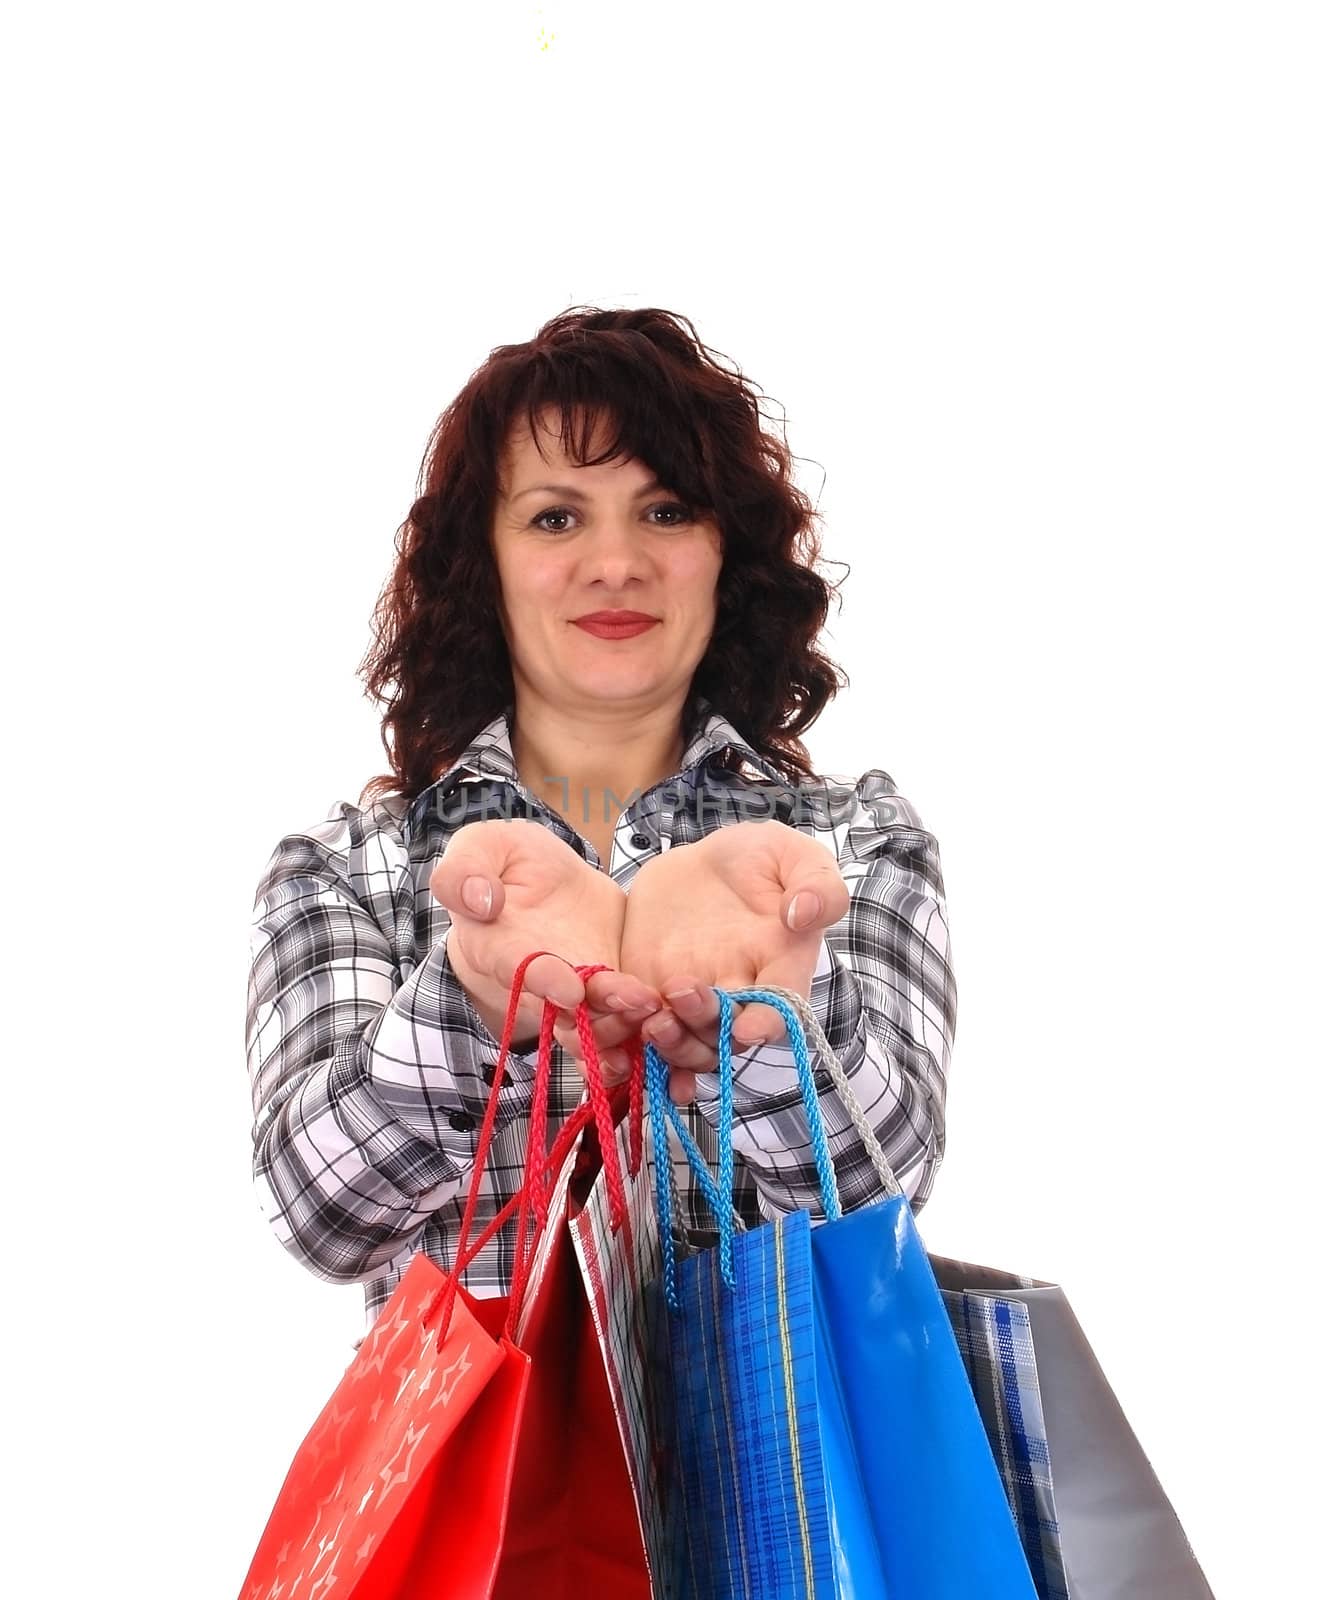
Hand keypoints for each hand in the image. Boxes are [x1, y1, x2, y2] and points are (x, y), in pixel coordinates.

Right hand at [430, 821, 659, 1064]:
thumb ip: (465, 872)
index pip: (522, 972)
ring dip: (628, 1026)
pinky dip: (644, 1033)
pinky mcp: (611, 988)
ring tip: (659, 1014)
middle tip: (637, 1004)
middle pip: (569, 1013)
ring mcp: (578, 992)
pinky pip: (625, 1020)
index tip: (570, 989)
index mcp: (502, 949)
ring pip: (599, 1025)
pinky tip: (671, 1033)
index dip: (545, 983)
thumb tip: (481, 900)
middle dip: (601, 1015)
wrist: (538, 878)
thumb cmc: (503, 863)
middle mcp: (541, 982)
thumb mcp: (477, 849)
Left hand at [618, 821, 848, 1103]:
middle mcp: (740, 992)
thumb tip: (803, 915)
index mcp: (781, 966)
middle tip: (683, 993)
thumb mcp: (793, 855)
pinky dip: (633, 1037)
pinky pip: (643, 1028)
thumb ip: (816, 884)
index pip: (782, 1008)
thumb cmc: (760, 859)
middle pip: (727, 1037)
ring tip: (653, 1020)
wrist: (705, 860)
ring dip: (671, 1045)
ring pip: (687, 1044)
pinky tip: (621, 1025)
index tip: (749, 1027)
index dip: (768, 1023)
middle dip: (705, 1029)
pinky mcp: (653, 991)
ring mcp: (696, 997)